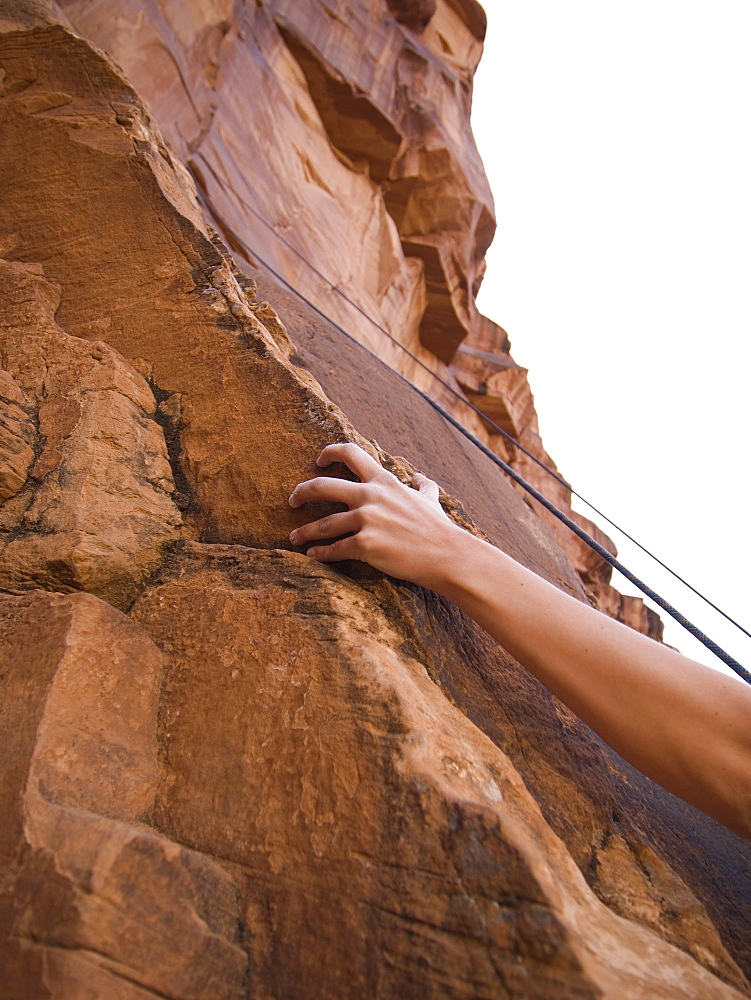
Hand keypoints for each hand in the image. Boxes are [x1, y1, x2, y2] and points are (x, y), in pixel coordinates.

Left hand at [288, 442, 459, 586]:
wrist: (446, 555)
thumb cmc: (438, 528)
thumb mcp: (430, 499)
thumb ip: (423, 486)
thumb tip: (420, 478)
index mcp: (383, 481)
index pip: (350, 453)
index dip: (329, 452)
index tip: (318, 460)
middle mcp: (370, 496)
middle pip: (322, 486)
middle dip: (301, 492)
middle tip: (292, 500)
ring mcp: (366, 520)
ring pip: (322, 524)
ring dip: (304, 531)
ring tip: (294, 538)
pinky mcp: (365, 545)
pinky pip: (334, 549)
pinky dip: (321, 552)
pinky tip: (313, 555)